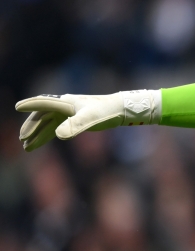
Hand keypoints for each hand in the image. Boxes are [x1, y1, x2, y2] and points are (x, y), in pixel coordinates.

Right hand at [15, 91, 160, 151]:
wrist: (121, 109)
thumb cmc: (106, 112)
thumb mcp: (90, 119)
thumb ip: (74, 126)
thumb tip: (58, 135)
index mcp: (66, 103)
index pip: (44, 104)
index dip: (30, 105)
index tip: (17, 106)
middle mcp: (66, 105)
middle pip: (43, 115)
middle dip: (32, 127)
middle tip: (23, 140)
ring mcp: (70, 112)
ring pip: (49, 123)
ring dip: (39, 134)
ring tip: (28, 148)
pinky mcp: (76, 118)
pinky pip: (58, 126)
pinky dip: (49, 134)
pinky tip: (43, 142)